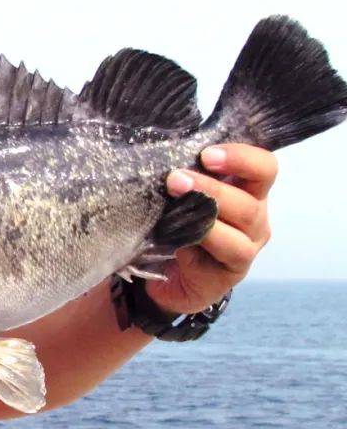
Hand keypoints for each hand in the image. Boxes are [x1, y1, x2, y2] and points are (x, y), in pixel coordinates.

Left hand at [148, 143, 275, 314]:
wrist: (171, 275)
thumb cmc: (179, 225)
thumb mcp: (184, 196)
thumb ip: (186, 176)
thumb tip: (164, 153)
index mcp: (247, 190)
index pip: (263, 168)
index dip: (241, 158)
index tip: (206, 154)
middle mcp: (254, 216)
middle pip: (249, 198)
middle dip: (211, 186)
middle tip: (175, 179)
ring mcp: (248, 244)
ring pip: (241, 224)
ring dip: (206, 211)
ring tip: (175, 202)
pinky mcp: (234, 269)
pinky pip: (226, 250)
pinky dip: (200, 237)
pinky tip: (177, 233)